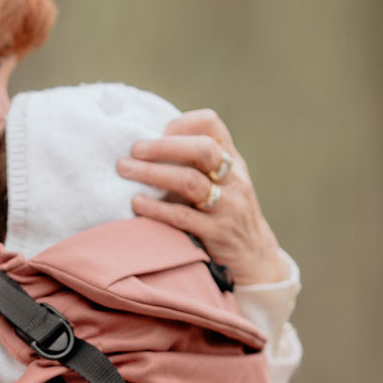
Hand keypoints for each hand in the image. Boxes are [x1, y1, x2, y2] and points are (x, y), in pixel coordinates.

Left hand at [115, 108, 287, 285]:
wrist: (256, 259)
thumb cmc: (228, 218)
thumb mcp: (224, 185)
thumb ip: (197, 167)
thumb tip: (149, 152)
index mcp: (232, 161)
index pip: (211, 125)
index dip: (182, 124)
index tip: (157, 132)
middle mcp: (233, 179)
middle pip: (202, 149)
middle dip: (164, 147)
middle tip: (134, 149)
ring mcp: (228, 206)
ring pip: (190, 181)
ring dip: (153, 173)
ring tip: (125, 171)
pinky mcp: (217, 232)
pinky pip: (183, 217)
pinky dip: (157, 208)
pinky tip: (136, 203)